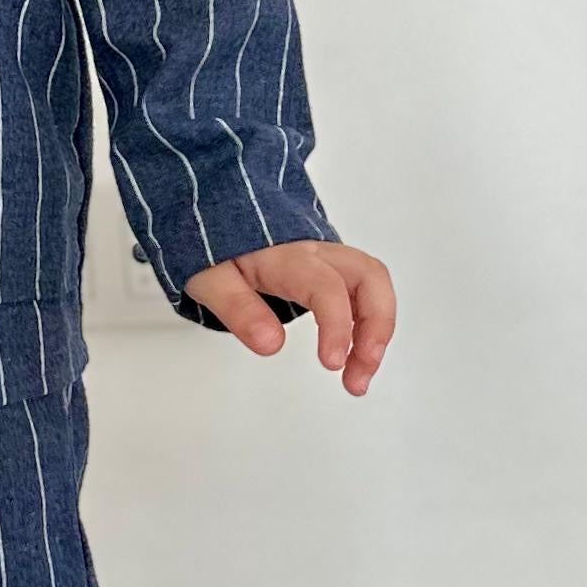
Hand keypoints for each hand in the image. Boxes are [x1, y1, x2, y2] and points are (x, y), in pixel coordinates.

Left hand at [180, 242, 394, 393]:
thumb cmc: (216, 247)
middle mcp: (315, 252)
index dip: (336, 325)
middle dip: (376, 328)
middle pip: (369, 278)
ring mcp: (328, 258)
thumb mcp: (209, 278)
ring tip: (359, 376)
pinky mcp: (331, 268)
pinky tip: (355, 355)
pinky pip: (363, 291)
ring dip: (377, 332)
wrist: (216, 210)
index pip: (326, 285)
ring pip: (373, 285)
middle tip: (360, 373)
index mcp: (285, 256)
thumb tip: (271, 344)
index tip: (333, 363)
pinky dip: (368, 325)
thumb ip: (239, 309)